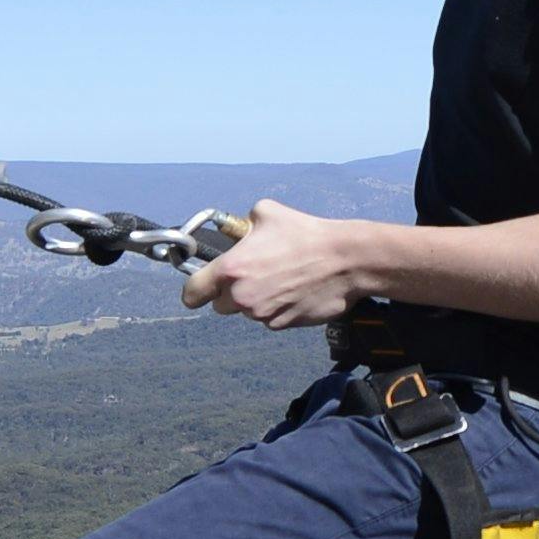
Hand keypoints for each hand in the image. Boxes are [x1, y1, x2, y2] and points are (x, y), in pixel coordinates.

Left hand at [183, 197, 377, 329]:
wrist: (345, 261)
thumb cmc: (307, 234)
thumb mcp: (266, 213)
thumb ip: (242, 225)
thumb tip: (238, 231)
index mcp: (231, 270)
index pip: (192, 293)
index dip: (195, 291)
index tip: (200, 289)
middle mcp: (242, 297)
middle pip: (221, 305)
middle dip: (232, 293)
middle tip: (254, 274)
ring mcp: (263, 314)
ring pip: (248, 312)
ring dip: (257, 301)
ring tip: (281, 279)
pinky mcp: (283, 325)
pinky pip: (270, 320)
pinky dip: (277, 309)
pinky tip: (294, 290)